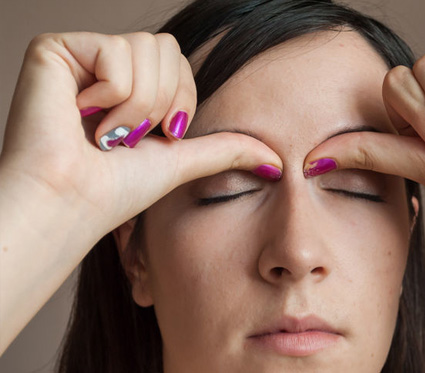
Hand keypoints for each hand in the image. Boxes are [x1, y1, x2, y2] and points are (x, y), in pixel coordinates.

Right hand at [0, 31, 282, 241]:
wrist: (72, 203)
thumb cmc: (117, 189)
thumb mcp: (182, 162)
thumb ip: (227, 150)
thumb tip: (278, 162)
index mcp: (129, 84)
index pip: (179, 61)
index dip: (179, 101)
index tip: (154, 136)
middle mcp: (104, 64)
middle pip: (166, 48)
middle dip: (161, 103)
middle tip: (126, 137)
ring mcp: (80, 54)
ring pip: (145, 49)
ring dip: (136, 105)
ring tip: (104, 133)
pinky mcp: (55, 49)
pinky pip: (115, 53)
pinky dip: (111, 95)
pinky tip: (82, 115)